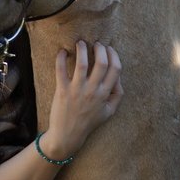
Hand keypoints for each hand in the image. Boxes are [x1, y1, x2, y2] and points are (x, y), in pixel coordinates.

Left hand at [39, 40, 123, 160]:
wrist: (67, 136)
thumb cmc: (89, 122)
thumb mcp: (109, 112)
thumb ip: (117, 95)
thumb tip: (118, 77)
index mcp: (105, 94)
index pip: (115, 69)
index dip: (114, 55)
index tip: (109, 49)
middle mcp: (93, 91)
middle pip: (101, 63)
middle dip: (100, 49)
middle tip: (96, 44)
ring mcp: (77, 90)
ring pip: (82, 64)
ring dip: (82, 49)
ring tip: (80, 43)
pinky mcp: (62, 90)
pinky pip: (60, 70)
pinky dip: (61, 58)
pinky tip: (62, 51)